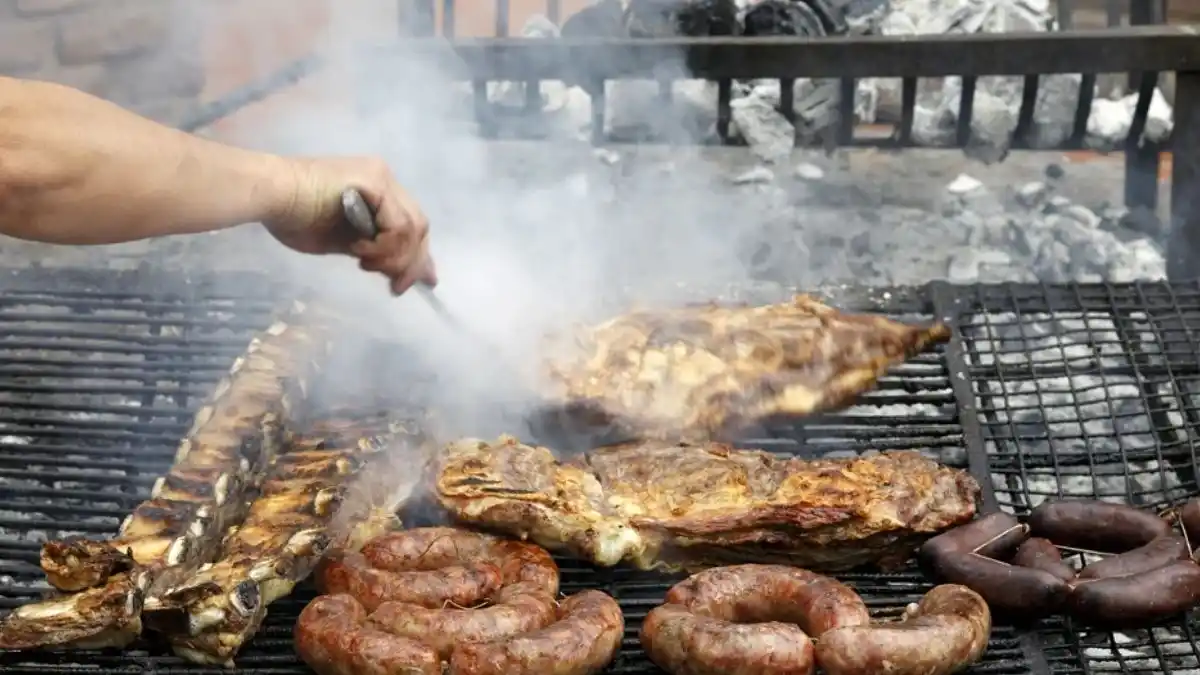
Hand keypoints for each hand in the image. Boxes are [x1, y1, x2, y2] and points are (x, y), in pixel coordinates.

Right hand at [263, 156, 437, 294]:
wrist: (270, 194)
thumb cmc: (293, 217)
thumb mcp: (343, 242)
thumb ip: (373, 252)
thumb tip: (397, 274)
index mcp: (378, 191)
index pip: (411, 225)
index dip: (418, 256)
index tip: (419, 283)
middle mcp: (385, 179)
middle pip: (419, 226)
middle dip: (412, 262)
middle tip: (397, 287)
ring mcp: (382, 179)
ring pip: (413, 228)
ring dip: (394, 257)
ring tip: (363, 263)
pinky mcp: (375, 182)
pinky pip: (398, 225)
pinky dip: (385, 246)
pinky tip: (359, 251)